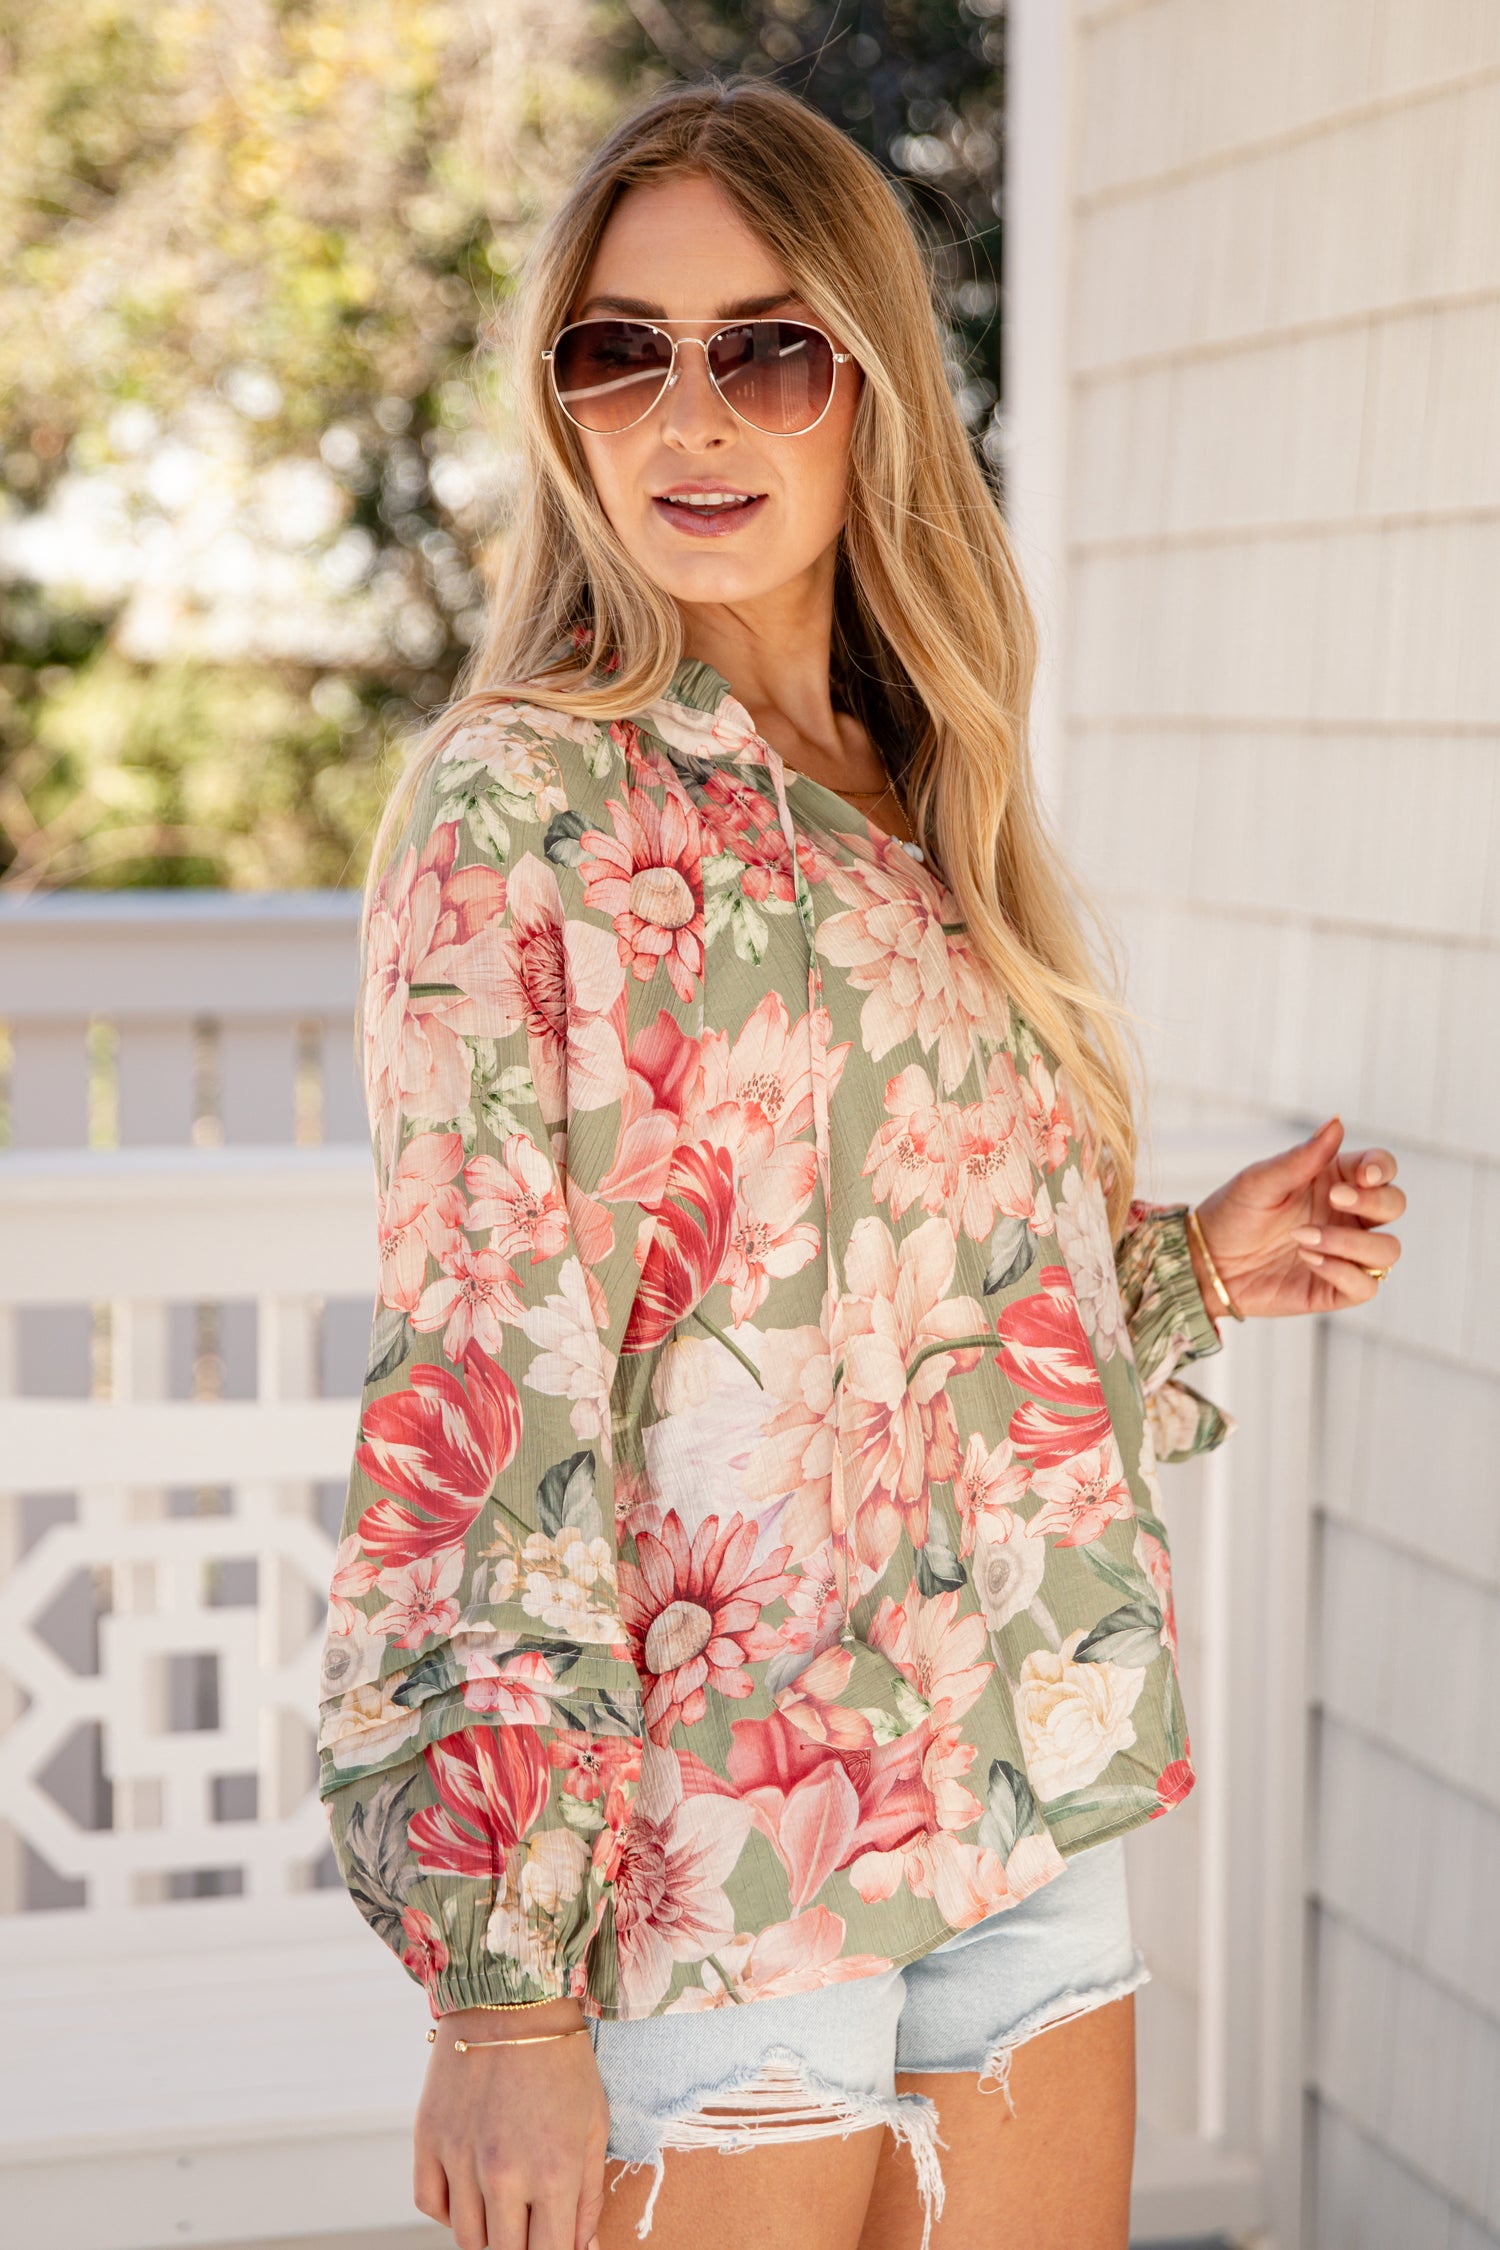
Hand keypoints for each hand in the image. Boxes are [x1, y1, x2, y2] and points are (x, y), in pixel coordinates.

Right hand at [414, 1998, 608, 2249]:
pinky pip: (431, 2206)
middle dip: (522, 2244)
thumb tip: (581, 2249)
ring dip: (488, 2231)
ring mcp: (460, 2158)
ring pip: (467, 2239)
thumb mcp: (594, 2126)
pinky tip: (470, 2189)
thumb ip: (589, 2197)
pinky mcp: (428, 2139)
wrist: (512, 2001)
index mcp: (554, 2173)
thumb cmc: (562, 2064)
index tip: (555, 2240)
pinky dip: (450, 2209)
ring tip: (504, 2203)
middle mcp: (503, 2175)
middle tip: (530, 2221)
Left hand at [1192, 1116, 1405, 1318]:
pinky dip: (1343, 1271)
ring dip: (1352, 1242)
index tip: (1364, 1175)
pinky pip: (1367, 1286)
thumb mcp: (1260, 1180)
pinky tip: (1308, 1260)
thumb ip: (1301, 1157)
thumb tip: (1336, 1122)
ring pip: (1387, 1249)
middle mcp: (1348, 1216)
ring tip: (1303, 1238)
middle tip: (1333, 1198)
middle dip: (1373, 1202)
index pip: (1382, 1168)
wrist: (1207, 1260)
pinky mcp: (1336, 1288)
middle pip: (1395, 1204)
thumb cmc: (1232, 1212)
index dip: (1383, 1168)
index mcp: (1336, 1181)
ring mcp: (1346, 1253)